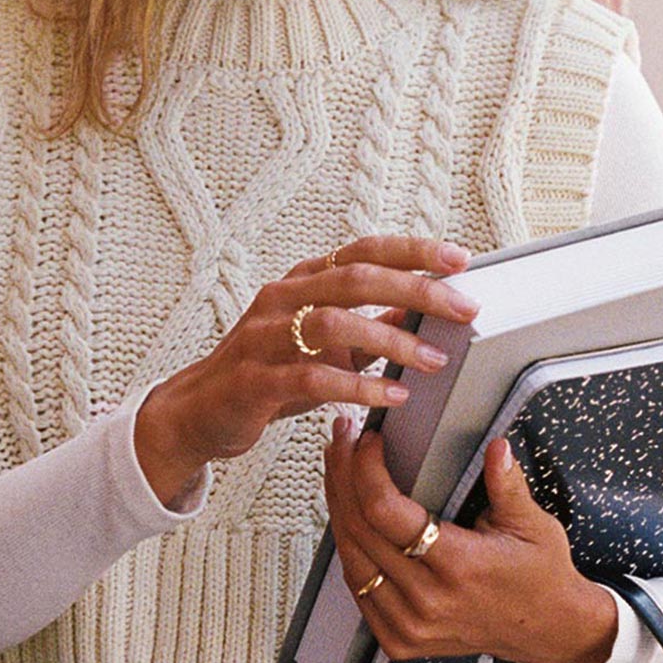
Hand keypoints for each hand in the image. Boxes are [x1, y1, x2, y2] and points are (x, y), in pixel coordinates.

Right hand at [134, 234, 481, 501]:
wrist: (199, 412)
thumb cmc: (267, 372)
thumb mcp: (323, 345)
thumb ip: (369, 326)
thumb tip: (421, 311)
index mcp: (301, 282)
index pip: (362, 251)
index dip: (412, 250)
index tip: (459, 259)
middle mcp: (282, 298)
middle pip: (355, 279)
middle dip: (416, 290)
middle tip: (463, 309)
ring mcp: (264, 336)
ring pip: (334, 323)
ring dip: (392, 341)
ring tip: (434, 360)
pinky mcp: (255, 379)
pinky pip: (313, 378)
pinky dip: (359, 387)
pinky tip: (393, 397)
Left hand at [322, 420, 619, 662]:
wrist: (547, 630)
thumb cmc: (540, 575)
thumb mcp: (534, 524)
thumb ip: (508, 485)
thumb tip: (496, 447)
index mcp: (459, 565)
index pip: (386, 512)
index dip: (367, 469)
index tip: (369, 439)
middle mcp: (427, 600)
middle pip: (360, 529)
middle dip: (343, 476)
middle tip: (343, 440)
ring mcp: (409, 625)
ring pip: (350, 557)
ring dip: (338, 508)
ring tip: (338, 469)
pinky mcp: (399, 639)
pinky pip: (357, 587)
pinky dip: (349, 547)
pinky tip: (347, 515)